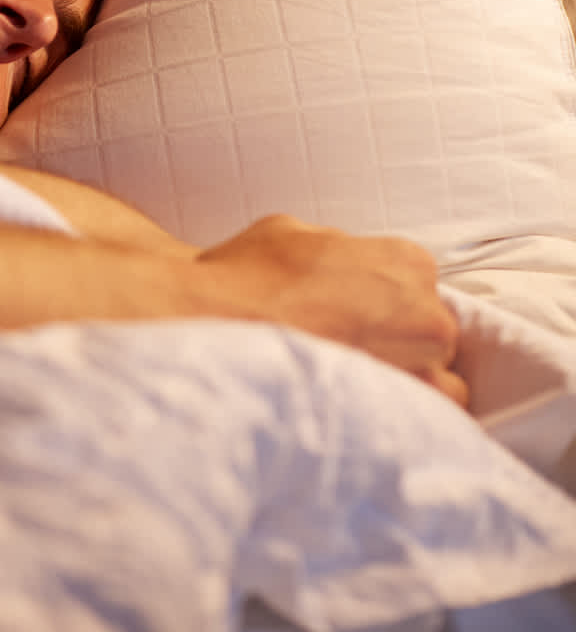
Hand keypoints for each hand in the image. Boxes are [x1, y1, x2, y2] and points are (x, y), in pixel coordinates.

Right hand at [194, 215, 467, 406]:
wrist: (215, 321)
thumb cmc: (246, 278)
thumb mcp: (293, 234)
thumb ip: (336, 251)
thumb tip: (336, 268)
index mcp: (406, 261)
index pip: (416, 290)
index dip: (382, 308)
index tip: (351, 320)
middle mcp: (428, 310)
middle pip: (431, 336)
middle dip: (397, 345)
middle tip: (344, 351)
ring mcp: (424, 362)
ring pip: (437, 380)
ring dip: (403, 381)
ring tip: (350, 384)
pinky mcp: (408, 406)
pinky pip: (424, 417)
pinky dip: (397, 414)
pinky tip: (356, 407)